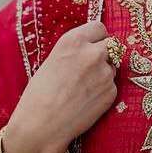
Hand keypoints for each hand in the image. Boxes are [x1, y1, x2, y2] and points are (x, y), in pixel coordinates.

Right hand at [1, 19, 118, 152]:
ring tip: (83, 88)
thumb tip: (89, 49)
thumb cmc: (39, 94)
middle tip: (89, 68)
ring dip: (103, 73)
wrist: (42, 124)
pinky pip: (112, 86)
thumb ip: (74, 52)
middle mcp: (93, 53)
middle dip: (103, 54)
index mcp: (73, 41)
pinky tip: (86, 100)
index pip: (99, 27)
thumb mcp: (52, 61)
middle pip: (111, 45)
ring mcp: (105, 73)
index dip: (96, 37)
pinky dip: (103, 91)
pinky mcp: (111, 93)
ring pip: (112, 67)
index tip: (92, 44)